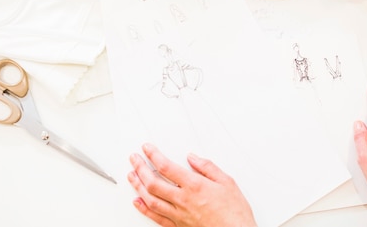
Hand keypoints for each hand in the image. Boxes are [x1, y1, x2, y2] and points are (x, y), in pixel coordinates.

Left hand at [128, 143, 256, 226]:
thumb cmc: (234, 212)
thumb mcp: (227, 182)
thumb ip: (207, 167)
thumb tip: (193, 158)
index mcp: (194, 186)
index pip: (166, 167)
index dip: (153, 155)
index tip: (147, 148)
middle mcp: (183, 200)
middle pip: (153, 182)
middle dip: (140, 168)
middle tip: (134, 159)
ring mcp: (179, 215)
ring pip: (151, 199)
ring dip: (138, 186)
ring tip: (132, 175)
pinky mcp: (178, 226)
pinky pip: (156, 217)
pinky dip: (144, 209)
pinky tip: (137, 201)